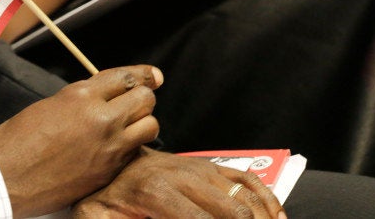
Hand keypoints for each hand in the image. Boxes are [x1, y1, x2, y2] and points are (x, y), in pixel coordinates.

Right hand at [0, 65, 163, 217]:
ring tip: (128, 127)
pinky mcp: (108, 171)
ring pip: (150, 126)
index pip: (126, 76)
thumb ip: (83, 97)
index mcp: (82, 96)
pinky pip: (135, 152)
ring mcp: (109, 147)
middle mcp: (101, 119)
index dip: (143, 74)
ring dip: (142, 123)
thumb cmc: (18, 139)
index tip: (153, 76)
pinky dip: (131, 146)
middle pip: (145, 99)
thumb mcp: (50, 104)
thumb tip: (105, 94)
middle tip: (132, 104)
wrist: (4, 177)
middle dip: (141, 98)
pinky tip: (115, 148)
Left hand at [73, 147, 286, 218]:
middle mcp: (186, 177)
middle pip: (234, 213)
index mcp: (157, 193)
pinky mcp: (210, 166)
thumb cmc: (104, 196)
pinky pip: (247, 181)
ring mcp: (201, 168)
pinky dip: (267, 199)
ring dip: (266, 218)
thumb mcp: (97, 218)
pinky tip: (277, 217)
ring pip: (246, 197)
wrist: (112, 162)